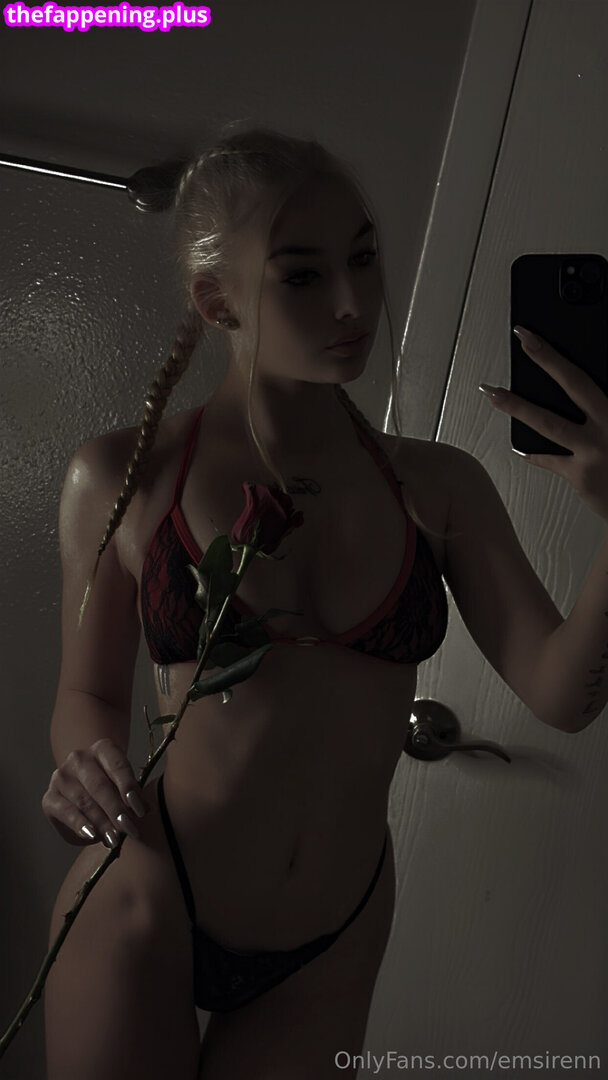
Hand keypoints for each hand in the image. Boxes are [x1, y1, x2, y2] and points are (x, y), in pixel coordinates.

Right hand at [41, 738, 148, 847]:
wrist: (82, 793)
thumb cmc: (110, 788)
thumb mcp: (123, 787)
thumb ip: (133, 796)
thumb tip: (146, 810)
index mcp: (103, 748)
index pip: (118, 766)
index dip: (130, 788)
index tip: (141, 810)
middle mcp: (79, 758)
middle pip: (100, 786)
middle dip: (116, 810)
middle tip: (130, 830)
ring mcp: (61, 777)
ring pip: (85, 802)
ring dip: (101, 823)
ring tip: (115, 839)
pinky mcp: (49, 798)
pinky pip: (66, 812)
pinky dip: (80, 825)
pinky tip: (92, 835)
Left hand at [479, 325, 607, 521]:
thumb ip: (601, 409)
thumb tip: (581, 391)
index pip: (585, 375)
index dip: (554, 354)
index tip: (532, 336)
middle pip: (574, 385)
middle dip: (546, 359)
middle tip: (522, 339)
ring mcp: (594, 452)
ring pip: (549, 424)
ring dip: (517, 407)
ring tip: (493, 395)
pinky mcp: (580, 476)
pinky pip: (550, 461)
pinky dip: (535, 453)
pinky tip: (520, 448)